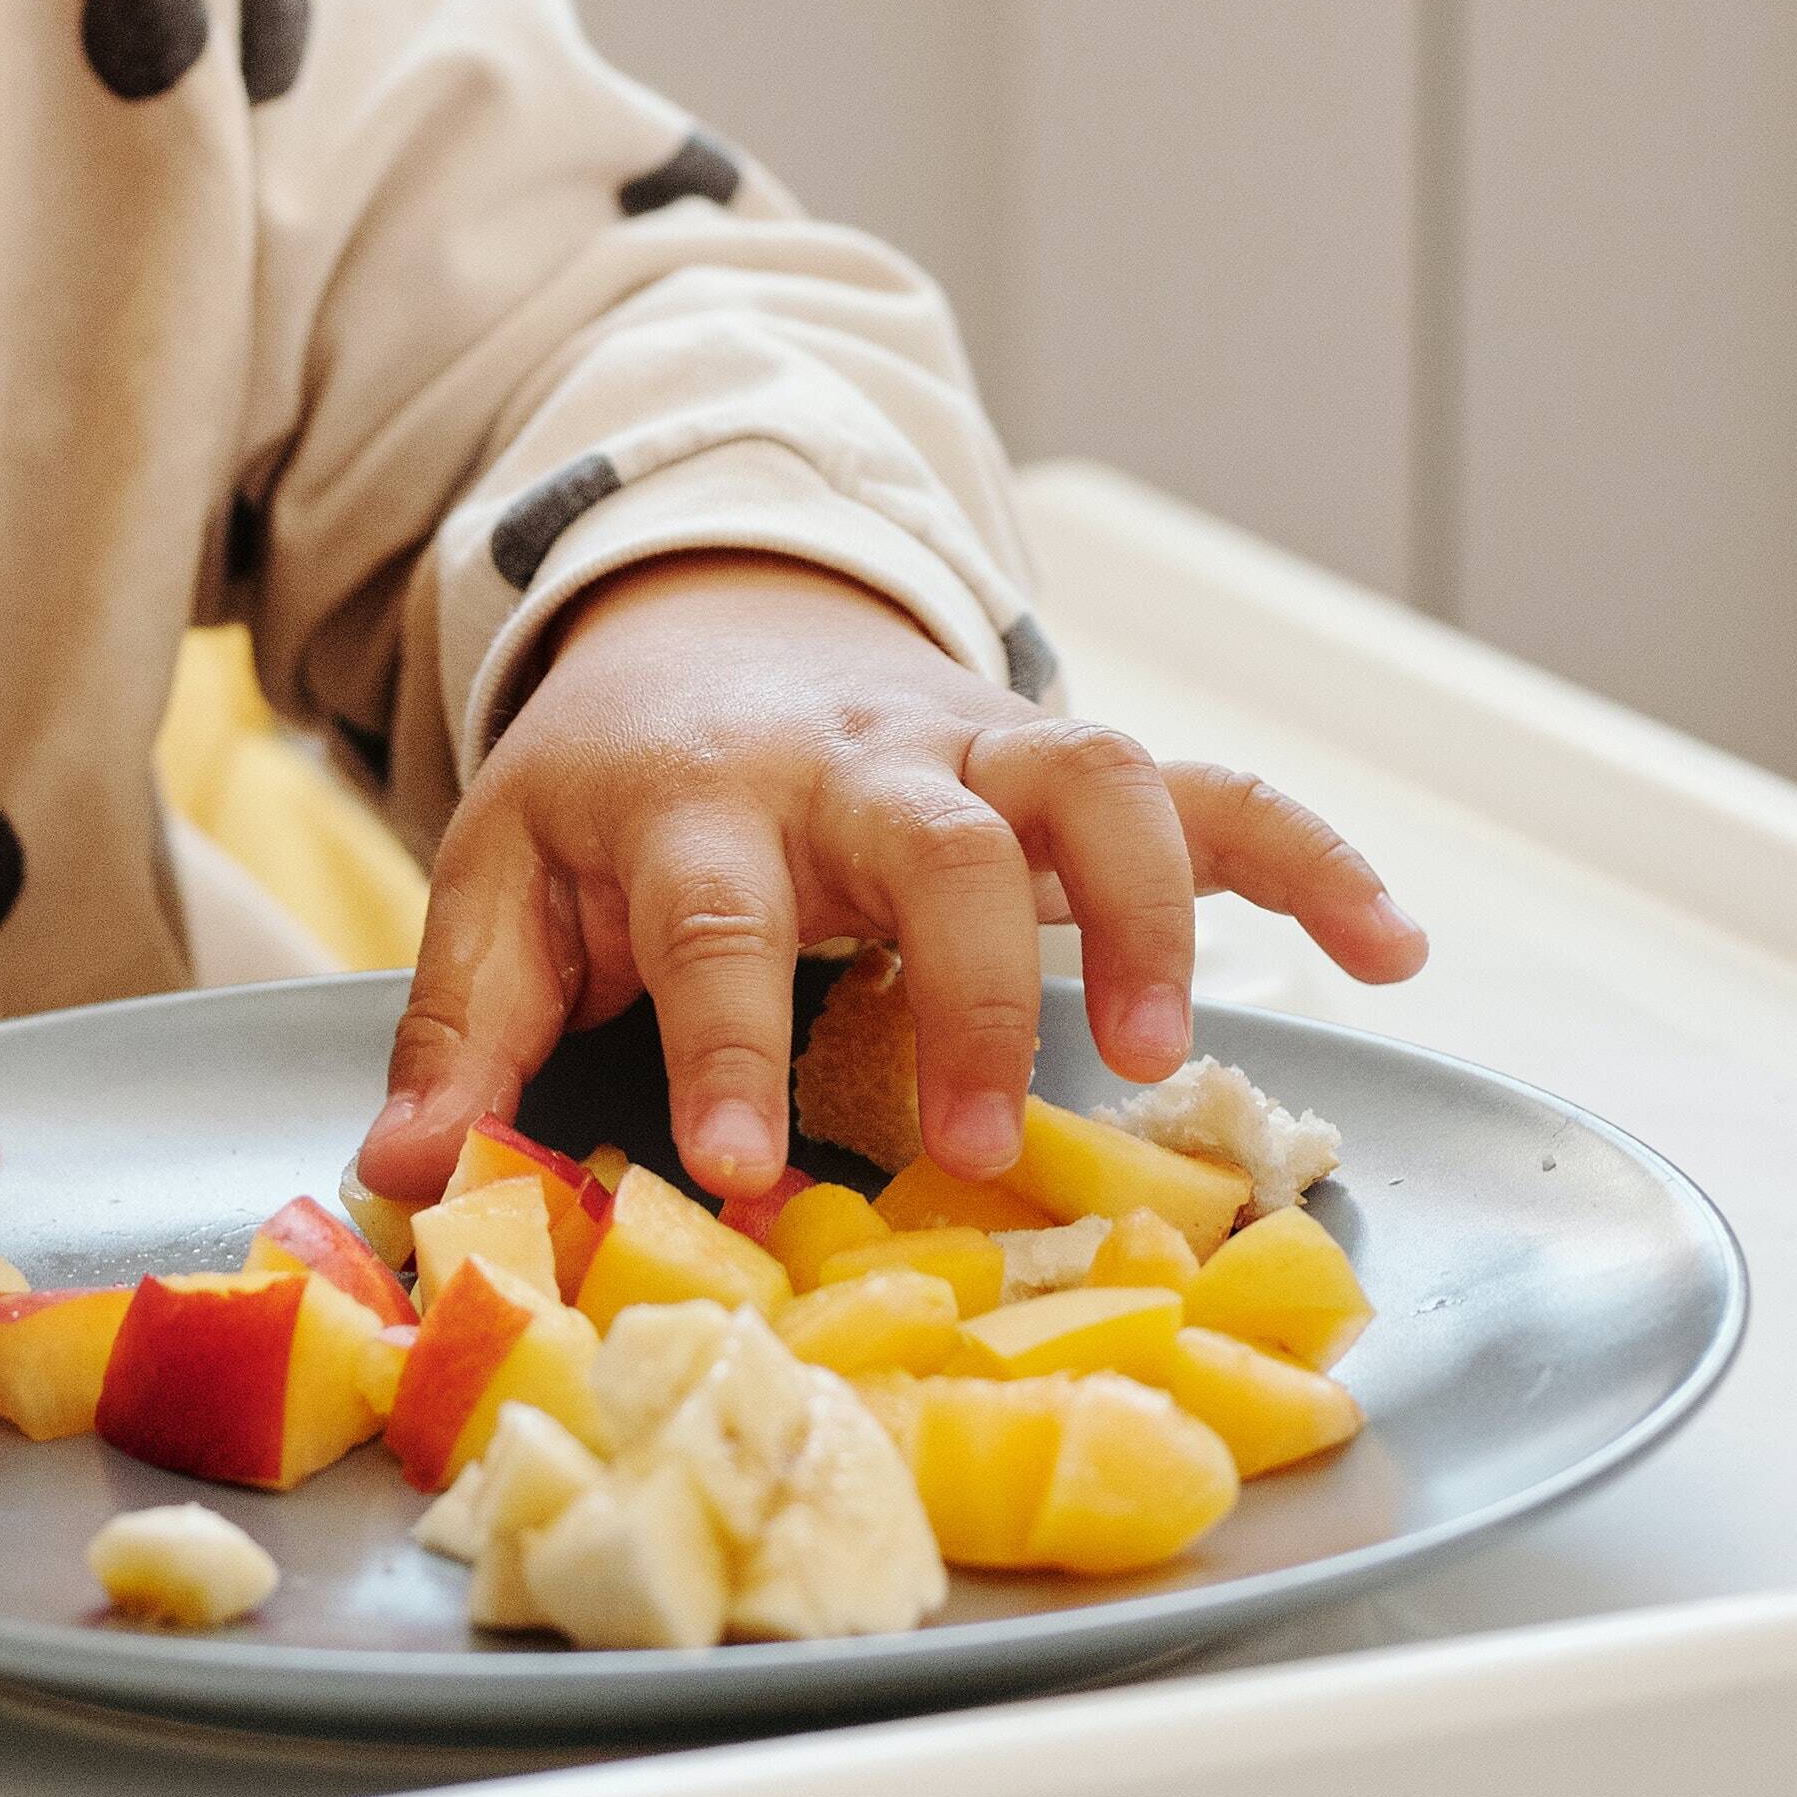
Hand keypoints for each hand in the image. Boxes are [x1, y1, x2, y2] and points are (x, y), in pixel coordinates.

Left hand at [357, 555, 1423, 1207]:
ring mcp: (977, 747)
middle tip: (971, 1142)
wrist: (693, 615)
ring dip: (1148, 904)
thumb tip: (404, 1181)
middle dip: (966, 983)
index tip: (747, 1175)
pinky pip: (1216, 787)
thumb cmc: (605, 793)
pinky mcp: (1066, 763)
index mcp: (696, 801)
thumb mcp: (498, 883)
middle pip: (933, 837)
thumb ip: (458, 1032)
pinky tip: (1393, 946)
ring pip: (1094, 777)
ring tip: (1171, 1051)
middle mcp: (851, 760)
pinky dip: (1314, 852)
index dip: (728, 1042)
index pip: (712, 918)